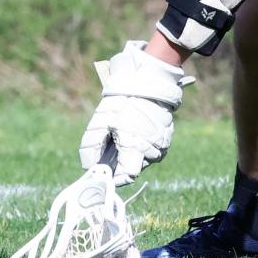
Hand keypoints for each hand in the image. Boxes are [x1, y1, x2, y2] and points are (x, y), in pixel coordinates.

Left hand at [78, 41, 193, 182]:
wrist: (148, 80)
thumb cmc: (123, 101)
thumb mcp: (100, 122)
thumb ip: (92, 147)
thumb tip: (89, 166)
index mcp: (135, 147)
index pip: (127, 176)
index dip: (115, 176)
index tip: (106, 170)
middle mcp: (152, 149)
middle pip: (134, 167)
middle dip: (123, 161)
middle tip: (114, 144)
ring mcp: (162, 142)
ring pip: (145, 158)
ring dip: (134, 152)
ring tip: (127, 132)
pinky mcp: (168, 135)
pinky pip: (154, 148)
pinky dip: (145, 143)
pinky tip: (138, 129)